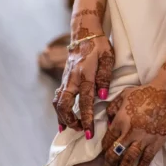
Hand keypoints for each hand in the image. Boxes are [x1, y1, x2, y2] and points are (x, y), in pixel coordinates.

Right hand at [53, 5, 114, 135]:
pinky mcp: (63, 80)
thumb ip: (105, 77)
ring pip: (58, 102)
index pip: (85, 100)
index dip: (86, 117)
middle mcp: (72, 78)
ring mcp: (65, 79)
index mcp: (84, 73)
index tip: (88, 132)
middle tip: (80, 131)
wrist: (84, 33)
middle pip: (64, 104)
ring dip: (63, 117)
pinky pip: (58, 98)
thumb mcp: (108, 57)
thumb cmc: (99, 46)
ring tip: (71, 129)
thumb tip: (103, 97)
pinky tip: (62, 121)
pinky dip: (59, 111)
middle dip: (71, 120)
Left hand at [101, 61, 165, 165]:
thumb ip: (113, 107)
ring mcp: (143, 140)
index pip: (107, 139)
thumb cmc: (146, 91)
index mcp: (120, 120)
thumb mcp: (125, 94)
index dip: (104, 148)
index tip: (103, 153)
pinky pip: (145, 162)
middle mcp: (129, 133)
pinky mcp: (155, 144)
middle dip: (110, 162)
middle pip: (115, 152)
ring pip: (128, 160)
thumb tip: (108, 119)